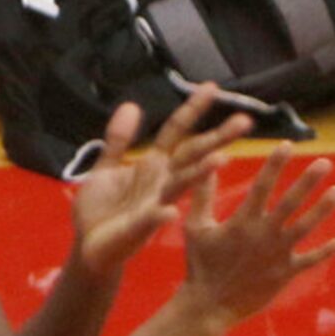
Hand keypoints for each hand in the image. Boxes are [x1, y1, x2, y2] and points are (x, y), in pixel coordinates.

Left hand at [73, 86, 253, 278]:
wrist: (88, 248)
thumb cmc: (101, 210)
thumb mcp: (106, 167)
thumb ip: (119, 139)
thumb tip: (133, 105)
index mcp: (153, 166)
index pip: (177, 131)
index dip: (193, 109)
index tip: (213, 87)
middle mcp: (160, 182)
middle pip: (191, 154)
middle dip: (217, 138)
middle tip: (245, 121)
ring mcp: (153, 203)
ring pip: (180, 184)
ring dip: (199, 172)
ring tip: (221, 159)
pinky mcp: (138, 227)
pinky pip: (150, 219)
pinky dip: (159, 215)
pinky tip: (169, 211)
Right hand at [182, 145, 334, 334]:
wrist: (209, 305)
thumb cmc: (200, 263)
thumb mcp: (195, 226)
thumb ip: (202, 195)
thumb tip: (207, 167)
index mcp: (242, 221)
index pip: (263, 186)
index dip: (276, 165)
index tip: (288, 145)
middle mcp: (263, 234)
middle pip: (291, 202)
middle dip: (308, 181)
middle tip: (325, 162)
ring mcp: (277, 254)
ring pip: (305, 227)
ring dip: (323, 209)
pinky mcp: (285, 274)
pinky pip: (310, 260)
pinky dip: (326, 251)